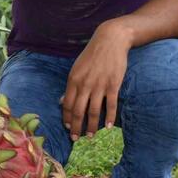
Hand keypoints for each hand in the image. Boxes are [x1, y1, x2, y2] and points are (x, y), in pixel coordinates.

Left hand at [62, 23, 130, 141]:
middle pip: (78, 111)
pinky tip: (108, 126)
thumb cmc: (93, 54)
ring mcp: (99, 85)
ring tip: (90, 136)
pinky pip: (110, 105)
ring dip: (91, 126)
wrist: (110, 40)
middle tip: (75, 139)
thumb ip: (72, 85)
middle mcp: (84, 84)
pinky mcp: (113, 85)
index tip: (67, 128)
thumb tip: (64, 101)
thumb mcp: (77, 67)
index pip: (67, 104)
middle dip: (76, 127)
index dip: (67, 118)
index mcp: (73, 79)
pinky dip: (109, 117)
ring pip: (93, 111)